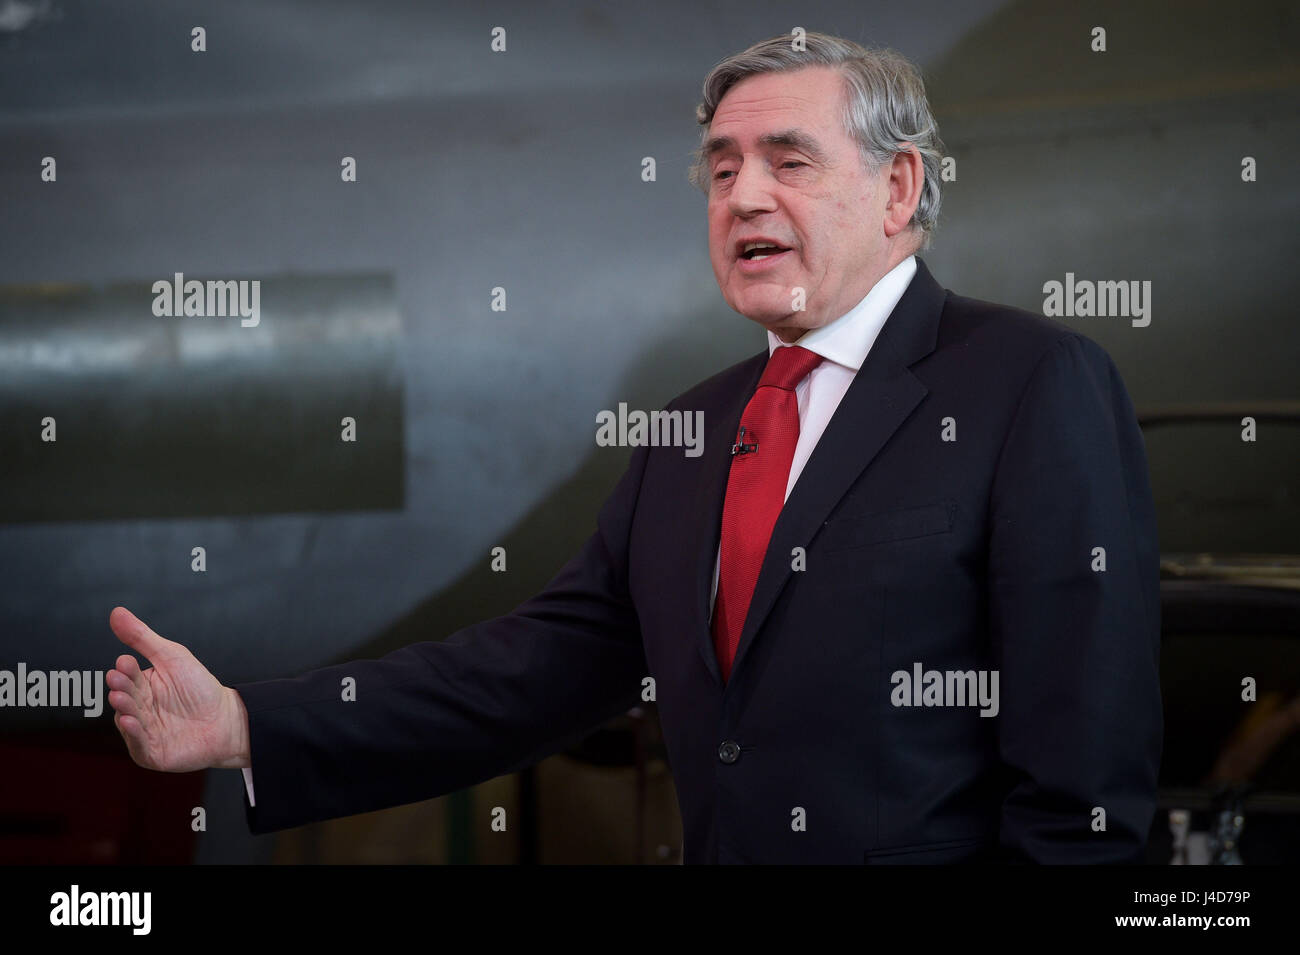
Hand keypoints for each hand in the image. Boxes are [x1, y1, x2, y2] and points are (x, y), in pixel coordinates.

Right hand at [106, 607, 249, 771]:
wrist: (228, 719)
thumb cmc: (201, 688)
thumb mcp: (172, 656)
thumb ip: (142, 638)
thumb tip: (116, 613)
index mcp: (143, 687)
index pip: (129, 676)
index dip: (125, 670)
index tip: (124, 662)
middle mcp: (140, 709)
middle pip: (126, 698)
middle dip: (121, 688)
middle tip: (118, 679)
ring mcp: (144, 732)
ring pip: (128, 721)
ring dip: (124, 709)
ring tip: (121, 698)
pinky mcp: (152, 753)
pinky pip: (139, 745)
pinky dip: (133, 735)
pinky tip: (131, 722)